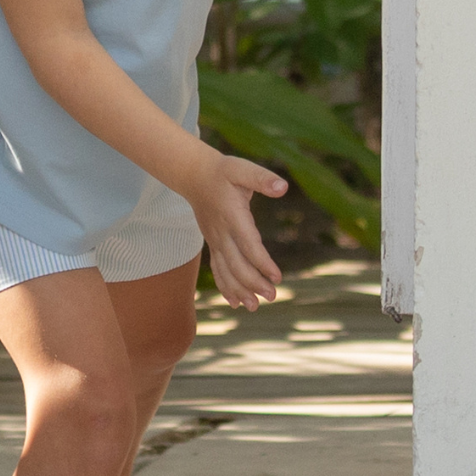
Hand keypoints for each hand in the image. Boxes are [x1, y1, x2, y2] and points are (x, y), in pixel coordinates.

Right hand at [182, 150, 287, 310]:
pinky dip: (226, 286)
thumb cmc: (223, 172)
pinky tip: (235, 302)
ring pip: (225, 271)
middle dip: (253, 283)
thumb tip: (282, 187)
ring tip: (255, 306)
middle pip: (236, 264)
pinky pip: (218, 269)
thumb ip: (262, 178)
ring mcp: (215, 240)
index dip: (262, 262)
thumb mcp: (242, 168)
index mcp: (232, 216)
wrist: (194, 175)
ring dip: (240, 290)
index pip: (248, 244)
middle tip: (273, 297)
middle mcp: (221, 233)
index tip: (277, 277)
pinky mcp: (213, 244)